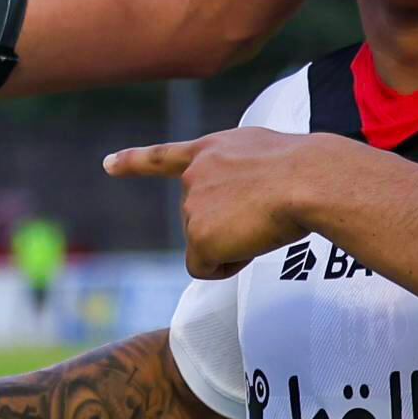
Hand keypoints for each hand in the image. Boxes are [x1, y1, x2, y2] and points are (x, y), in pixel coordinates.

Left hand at [103, 128, 330, 277]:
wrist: (309, 179)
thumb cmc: (307, 169)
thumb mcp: (269, 156)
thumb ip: (245, 173)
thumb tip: (251, 207)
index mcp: (213, 149)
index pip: (166, 156)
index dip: (134, 162)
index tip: (108, 164)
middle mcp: (195, 175)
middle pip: (201, 219)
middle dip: (230, 226)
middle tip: (267, 214)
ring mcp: (192, 205)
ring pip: (209, 244)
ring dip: (236, 243)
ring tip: (266, 222)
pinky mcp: (198, 236)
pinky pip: (206, 268)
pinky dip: (227, 267)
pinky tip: (251, 246)